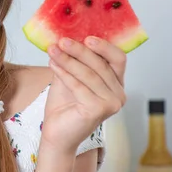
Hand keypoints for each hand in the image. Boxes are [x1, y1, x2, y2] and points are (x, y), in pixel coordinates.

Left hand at [42, 36, 126, 154]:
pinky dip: (65, 73)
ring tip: (52, 50)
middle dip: (79, 50)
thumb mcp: (68, 77)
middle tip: (61, 40)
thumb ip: (71, 61)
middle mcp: (119, 94)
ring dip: (68, 60)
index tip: (85, 37)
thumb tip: (63, 39)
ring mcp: (112, 103)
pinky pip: (79, 86)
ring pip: (89, 74)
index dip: (104, 46)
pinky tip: (52, 64)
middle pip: (101, 64)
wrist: (56, 134)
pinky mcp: (99, 110)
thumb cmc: (63, 106)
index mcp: (116, 84)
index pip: (118, 59)